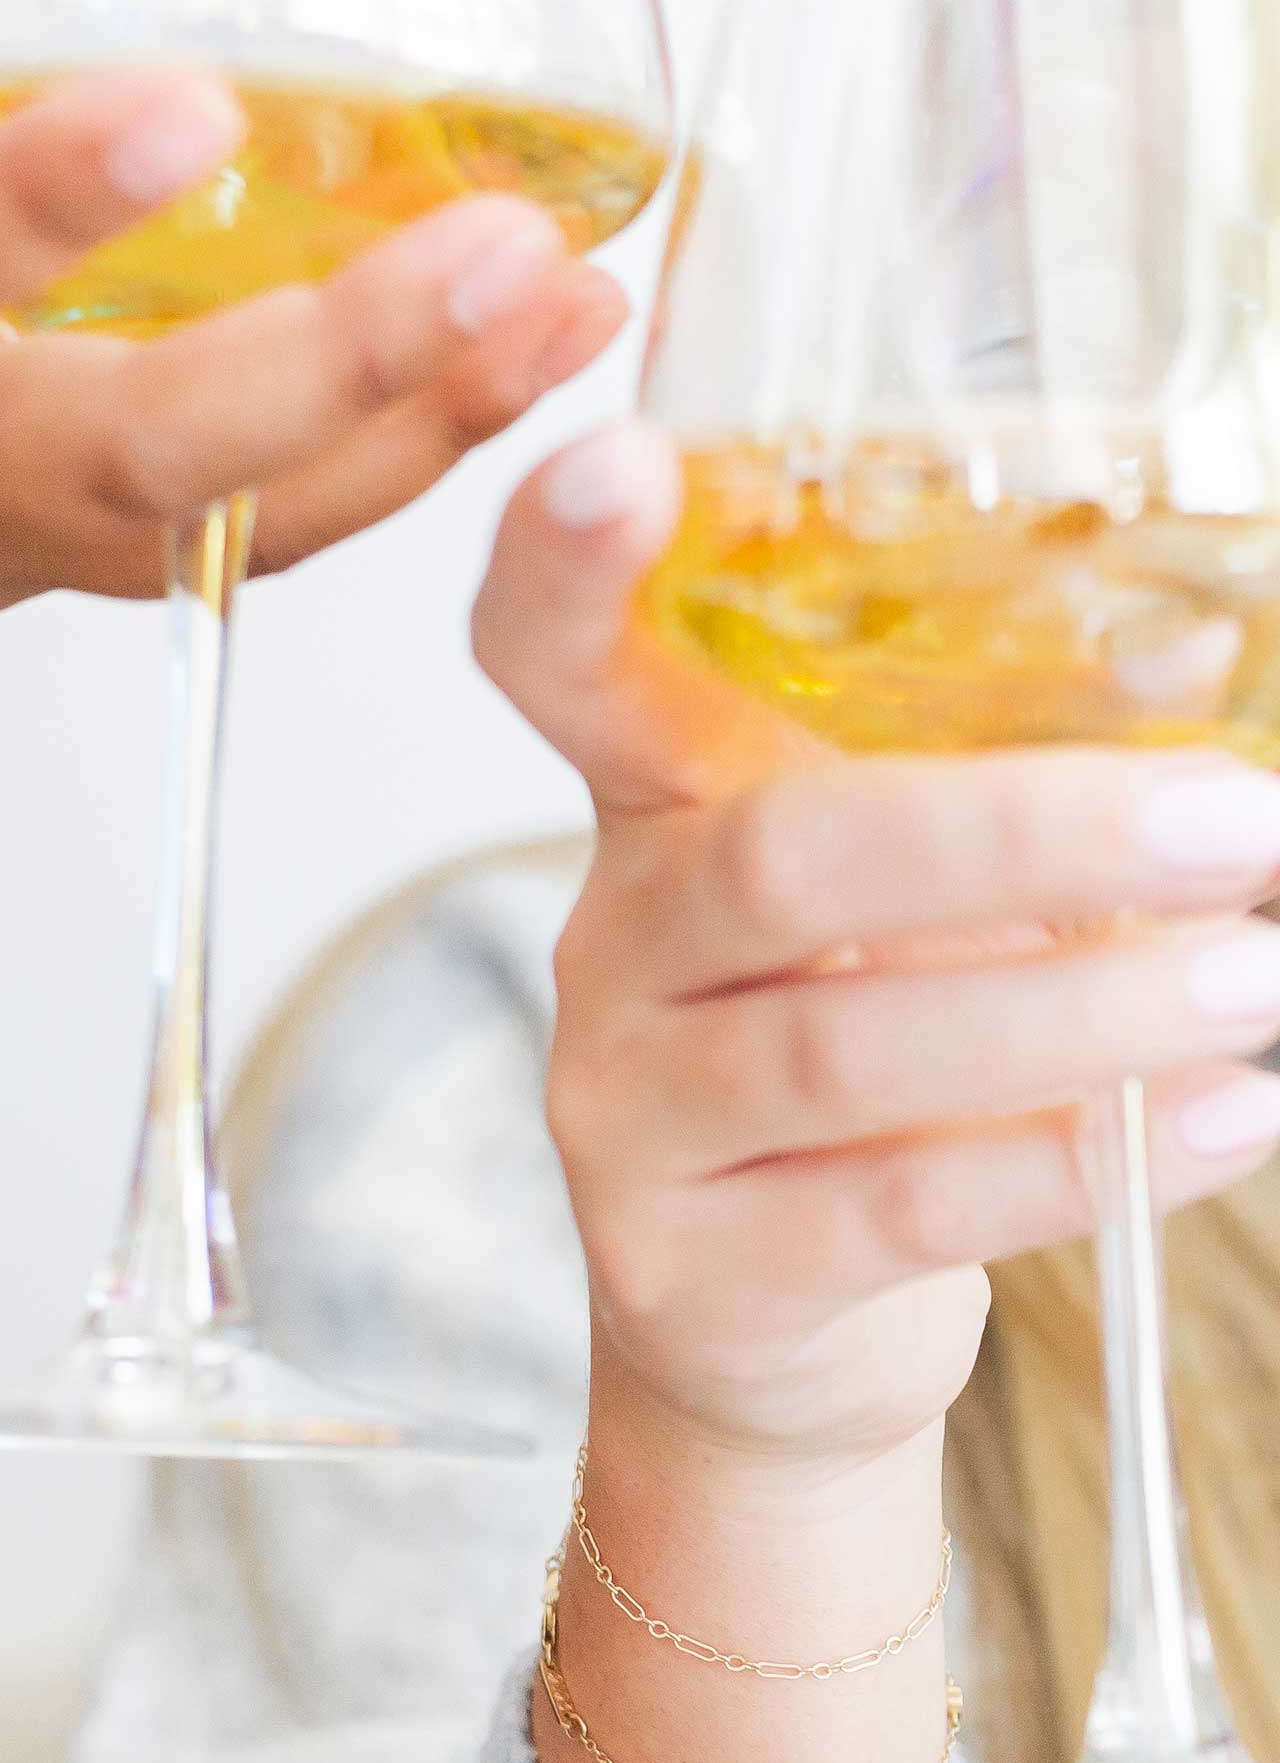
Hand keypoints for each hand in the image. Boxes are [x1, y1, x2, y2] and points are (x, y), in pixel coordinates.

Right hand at [0, 0, 620, 755]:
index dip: (34, 205)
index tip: (191, 107)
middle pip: (117, 462)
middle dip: (326, 375)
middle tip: (518, 255)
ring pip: (199, 531)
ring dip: (396, 441)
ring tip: (570, 317)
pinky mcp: (7, 577)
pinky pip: (202, 547)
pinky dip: (354, 476)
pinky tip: (476, 389)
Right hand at [474, 423, 1279, 1470]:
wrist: (766, 1303)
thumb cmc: (858, 1052)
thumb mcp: (897, 896)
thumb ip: (983, 782)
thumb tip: (1196, 656)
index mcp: (650, 811)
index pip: (553, 663)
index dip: (563, 567)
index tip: (617, 459)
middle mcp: (609, 949)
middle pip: (774, 864)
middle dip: (1019, 834)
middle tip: (1240, 822)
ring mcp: (624, 1114)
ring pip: (837, 1048)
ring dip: (1082, 1012)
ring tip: (1260, 983)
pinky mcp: (683, 1264)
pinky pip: (888, 1209)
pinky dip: (1067, 1162)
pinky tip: (1219, 1119)